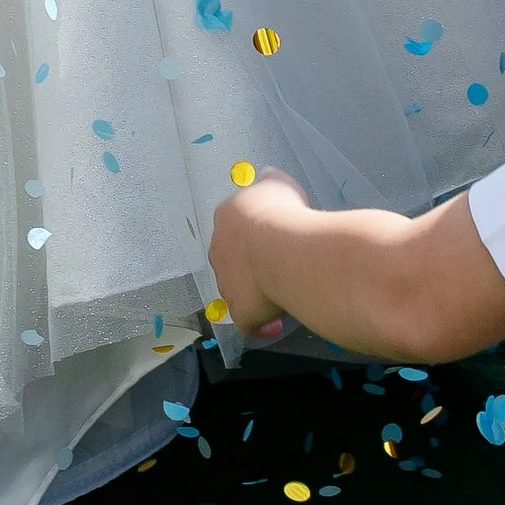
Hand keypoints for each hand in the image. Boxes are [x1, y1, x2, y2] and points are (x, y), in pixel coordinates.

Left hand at [209, 168, 307, 339]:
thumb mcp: (279, 184)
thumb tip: (269, 179)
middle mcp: (219, 250)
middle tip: (280, 269)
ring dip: (257, 295)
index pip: (236, 228)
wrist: (285, 251)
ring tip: (282, 295)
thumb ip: (271, 183)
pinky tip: (278, 323)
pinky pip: (250, 322)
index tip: (275, 241)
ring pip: (239, 292)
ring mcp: (226, 284)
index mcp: (226, 218)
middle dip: (253, 266)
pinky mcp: (239, 312)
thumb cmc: (283, 213)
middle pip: (233, 261)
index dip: (256, 236)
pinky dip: (262, 324)